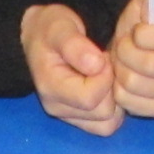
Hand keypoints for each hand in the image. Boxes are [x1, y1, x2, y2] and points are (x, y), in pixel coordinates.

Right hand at [22, 3, 119, 134]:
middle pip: (102, 114)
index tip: (103, 56)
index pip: (90, 98)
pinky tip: (107, 87)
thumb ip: (75, 46)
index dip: (105, 77)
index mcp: (51, 88)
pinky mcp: (79, 119)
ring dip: (115, 101)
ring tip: (107, 77)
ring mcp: (68, 116)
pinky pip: (106, 125)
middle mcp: (58, 108)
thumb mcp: (60, 28)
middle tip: (106, 65)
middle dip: (111, 88)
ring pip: (107, 124)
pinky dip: (113, 109)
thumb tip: (97, 65)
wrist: (39, 36)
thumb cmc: (50, 30)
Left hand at [110, 0, 153, 117]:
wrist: (141, 50)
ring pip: (134, 83)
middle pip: (151, 64)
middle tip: (122, 45)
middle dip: (126, 51)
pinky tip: (124, 77)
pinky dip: (118, 88)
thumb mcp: (148, 7)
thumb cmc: (146, 27)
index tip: (136, 30)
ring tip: (121, 60)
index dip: (144, 33)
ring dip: (119, 69)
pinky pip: (129, 101)